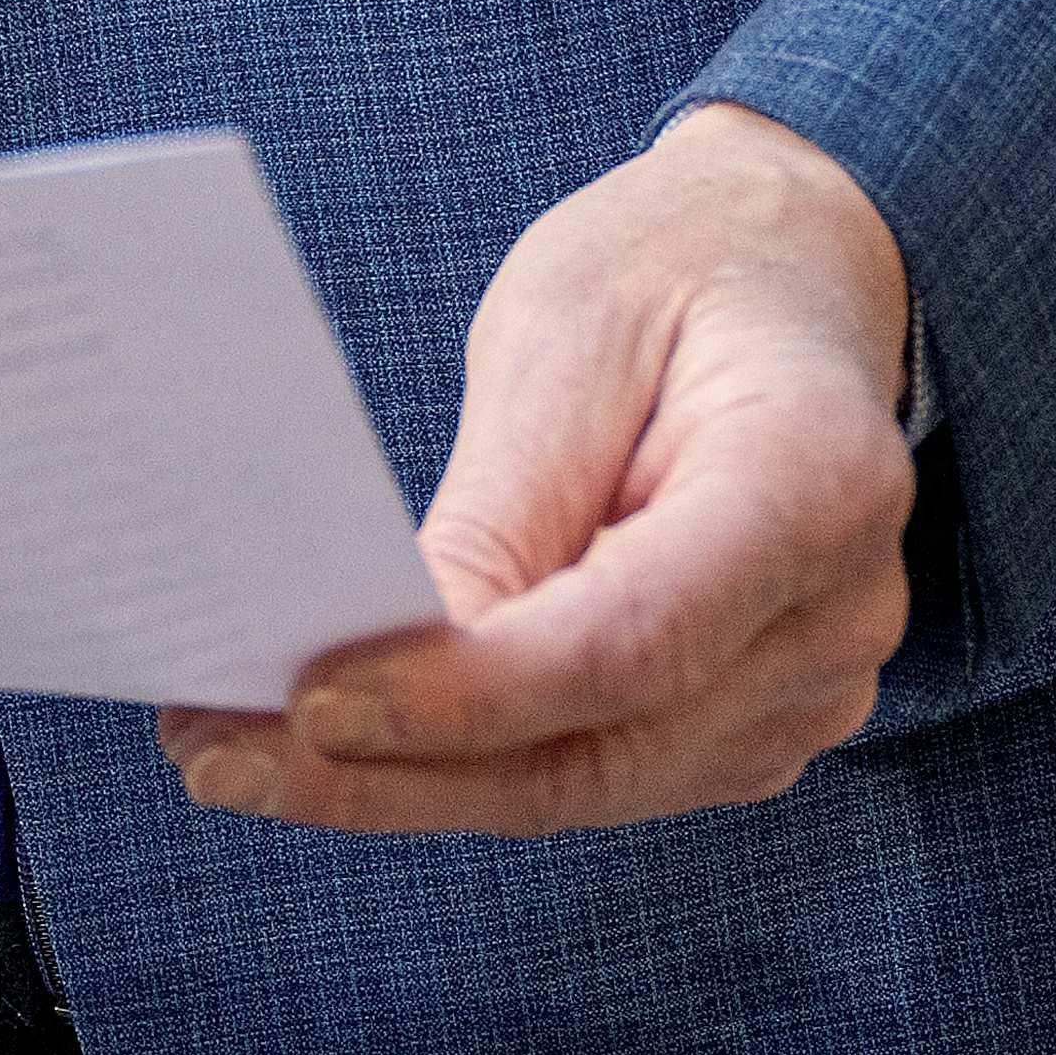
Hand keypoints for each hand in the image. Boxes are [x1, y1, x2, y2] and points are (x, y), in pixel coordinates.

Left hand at [161, 103, 911, 837]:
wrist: (792, 269)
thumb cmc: (676, 272)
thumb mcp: (571, 330)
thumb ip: (501, 506)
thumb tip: (384, 656)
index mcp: (821, 482)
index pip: (631, 640)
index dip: (467, 693)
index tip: (312, 699)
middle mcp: (837, 615)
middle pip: (597, 749)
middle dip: (393, 771)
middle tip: (218, 753)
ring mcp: (806, 691)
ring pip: (579, 785)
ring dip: (401, 785)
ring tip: (233, 752)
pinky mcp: (743, 727)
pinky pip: (588, 769)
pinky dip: (458, 764)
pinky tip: (335, 741)